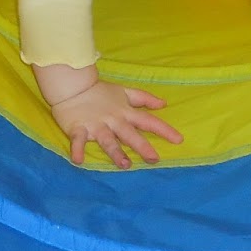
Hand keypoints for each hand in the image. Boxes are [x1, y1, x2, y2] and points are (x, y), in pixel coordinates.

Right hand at [38, 68, 182, 168]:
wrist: (72, 85)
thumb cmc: (99, 92)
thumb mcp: (124, 92)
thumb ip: (144, 98)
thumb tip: (163, 104)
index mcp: (124, 112)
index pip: (147, 121)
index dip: (163, 130)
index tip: (178, 140)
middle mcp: (112, 120)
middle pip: (129, 134)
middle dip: (142, 146)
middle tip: (154, 159)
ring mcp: (95, 125)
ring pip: (107, 140)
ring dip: (115, 152)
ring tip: (124, 165)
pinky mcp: (78, 128)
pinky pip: (78, 141)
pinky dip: (77, 150)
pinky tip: (79, 160)